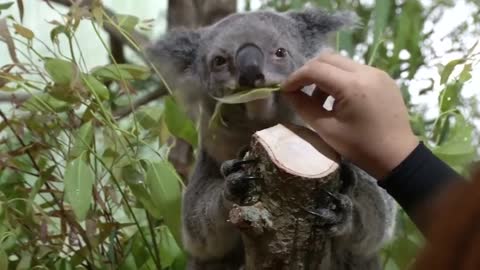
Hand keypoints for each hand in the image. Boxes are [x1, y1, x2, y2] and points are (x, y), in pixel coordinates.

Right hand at [281, 52, 418, 179]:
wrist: (397, 156)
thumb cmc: (361, 147)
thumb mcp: (327, 130)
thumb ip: (304, 108)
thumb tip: (289, 93)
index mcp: (352, 86)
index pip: (315, 69)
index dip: (296, 78)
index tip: (285, 90)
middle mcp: (366, 72)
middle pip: (328, 58)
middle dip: (309, 72)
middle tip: (298, 90)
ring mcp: (377, 73)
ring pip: (341, 62)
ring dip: (325, 75)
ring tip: (318, 99)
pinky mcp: (383, 78)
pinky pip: (355, 70)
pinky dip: (340, 79)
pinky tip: (337, 99)